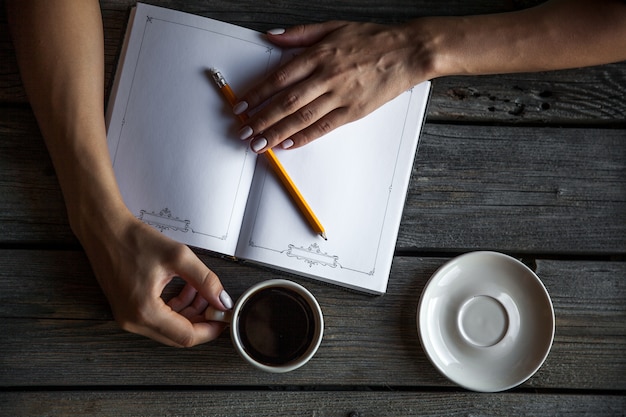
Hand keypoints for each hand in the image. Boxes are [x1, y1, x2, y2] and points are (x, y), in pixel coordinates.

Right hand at [79, 210, 232, 346]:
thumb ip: (205, 280)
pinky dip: (176, 307)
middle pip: (178, 335)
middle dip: (201, 320)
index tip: (223, 318)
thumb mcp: (178, 256)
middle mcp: (133, 321)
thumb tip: (222, 300)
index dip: (210, 329)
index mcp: (144, 312)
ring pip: (170, 327)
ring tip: (202, 289)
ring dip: (190, 312)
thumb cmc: (133, 240)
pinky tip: (187, 288)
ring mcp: (128, 317)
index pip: (186, 336)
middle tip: (217, 303)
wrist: (104, 230)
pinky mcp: (127, 310)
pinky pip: (158, 318)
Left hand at [236, 20, 431, 151]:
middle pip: (286, 102)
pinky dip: (305, 137)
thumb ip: (300, 34)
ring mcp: (341, 95)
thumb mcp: (333, 26)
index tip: (241, 106)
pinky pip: (324, 127)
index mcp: (318, 55)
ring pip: (302, 118)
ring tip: (259, 144)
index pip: (279, 78)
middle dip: (261, 119)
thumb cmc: (372, 39)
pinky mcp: (354, 111)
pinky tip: (288, 144)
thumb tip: (272, 37)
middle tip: (244, 132)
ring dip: (277, 133)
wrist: (408, 51)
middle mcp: (327, 76)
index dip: (256, 94)